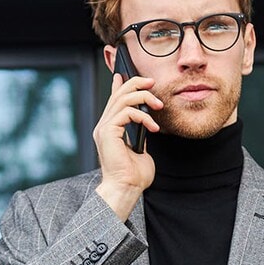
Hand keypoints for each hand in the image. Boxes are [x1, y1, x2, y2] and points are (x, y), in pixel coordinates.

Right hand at [93, 67, 158, 220]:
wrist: (127, 189)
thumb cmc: (134, 176)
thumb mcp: (141, 150)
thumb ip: (140, 136)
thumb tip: (147, 126)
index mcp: (110, 130)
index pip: (114, 101)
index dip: (120, 85)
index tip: (129, 75)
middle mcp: (104, 126)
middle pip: (118, 94)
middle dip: (136, 84)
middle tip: (152, 84)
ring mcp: (104, 129)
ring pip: (123, 99)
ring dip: (144, 98)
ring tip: (159, 106)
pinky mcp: (107, 132)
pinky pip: (126, 113)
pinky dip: (143, 116)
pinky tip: (153, 127)